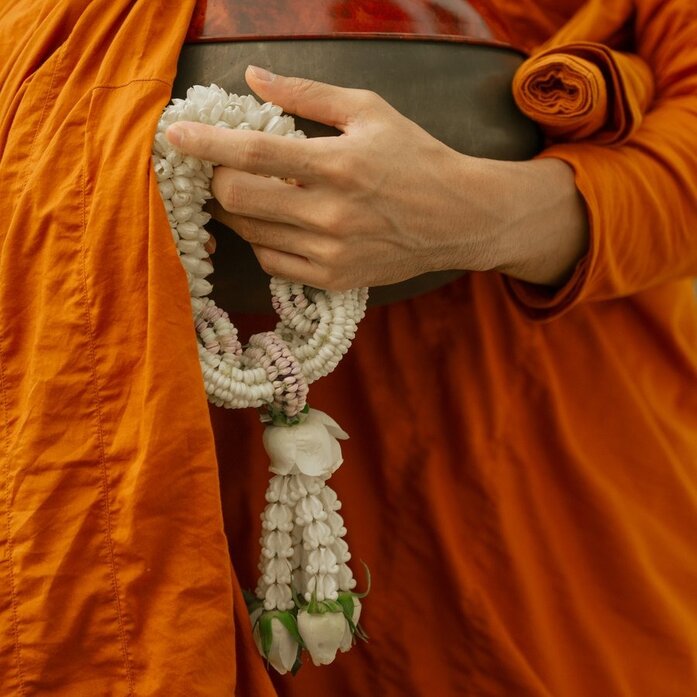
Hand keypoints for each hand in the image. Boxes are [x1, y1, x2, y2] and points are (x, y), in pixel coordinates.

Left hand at [166, 66, 587, 289]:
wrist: (457, 218)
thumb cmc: (415, 158)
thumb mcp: (369, 111)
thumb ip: (308, 93)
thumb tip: (253, 77)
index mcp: (338, 164)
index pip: (253, 152)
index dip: (206, 143)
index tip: (175, 135)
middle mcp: (330, 214)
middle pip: (238, 201)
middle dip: (217, 182)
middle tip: (220, 170)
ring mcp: (331, 252)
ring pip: (251, 234)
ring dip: (237, 211)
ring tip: (249, 193)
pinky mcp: (334, 279)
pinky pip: (272, 263)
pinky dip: (262, 241)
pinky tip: (277, 223)